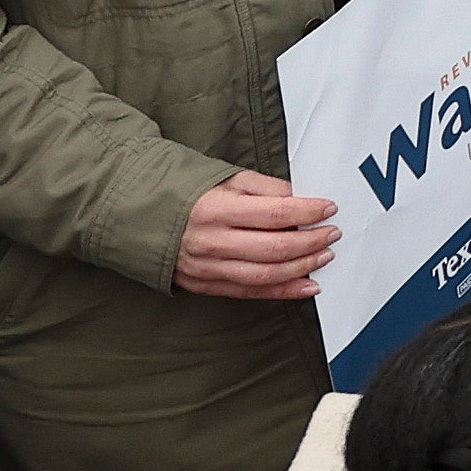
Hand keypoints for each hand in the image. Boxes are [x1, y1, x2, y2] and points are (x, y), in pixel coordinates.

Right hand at [177, 169, 340, 301]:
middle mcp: (210, 242)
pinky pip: (248, 292)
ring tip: (325, 256)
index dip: (307, 212)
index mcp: (216, 209)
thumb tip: (299, 198)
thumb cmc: (188, 192)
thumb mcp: (227, 177)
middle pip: (273, 249)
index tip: (329, 208)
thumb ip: (266, 188)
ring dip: (302, 268)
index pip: (274, 213)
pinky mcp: (203, 285)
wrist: (138, 216)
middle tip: (333, 233)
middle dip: (311, 242)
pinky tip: (306, 285)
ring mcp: (205, 267)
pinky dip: (282, 291)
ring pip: (264, 275)